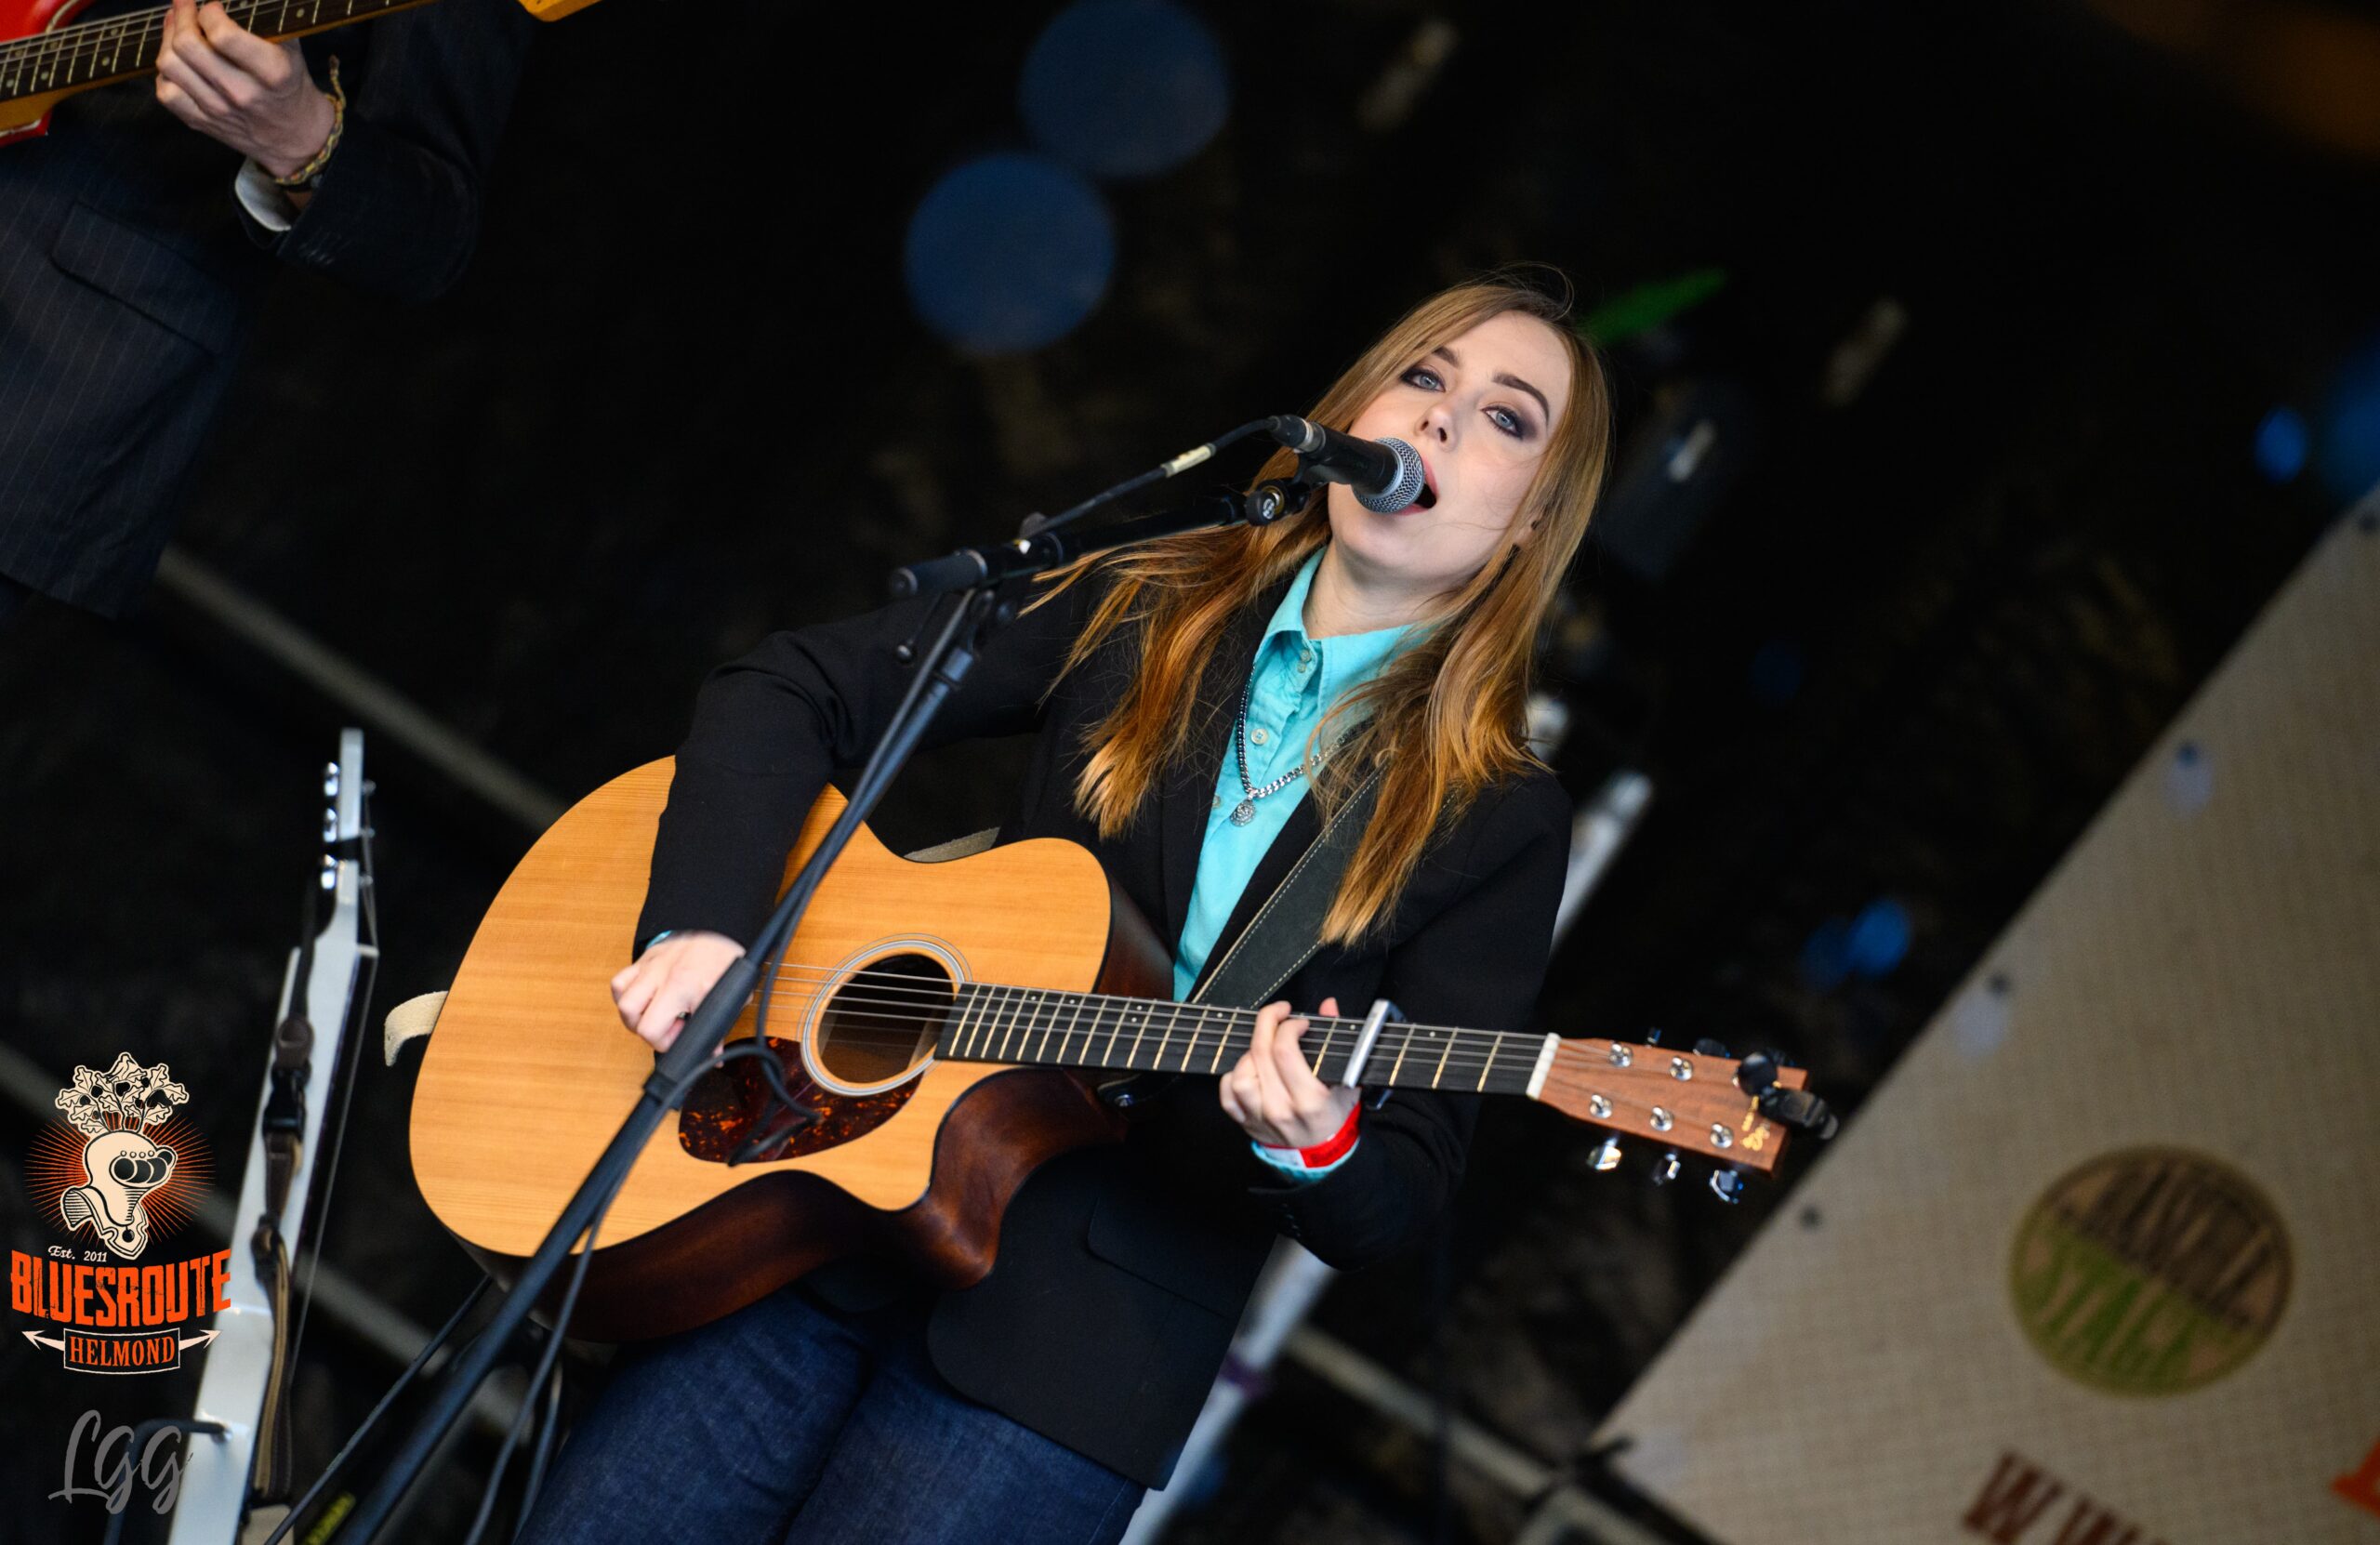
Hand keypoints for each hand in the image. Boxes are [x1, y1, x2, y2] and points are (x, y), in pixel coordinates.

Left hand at [154, 0, 335, 178]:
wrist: (296, 137)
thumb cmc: (290, 85)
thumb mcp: (292, 50)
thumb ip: (265, 21)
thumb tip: (227, 1)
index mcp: (272, 73)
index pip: (223, 35)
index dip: (210, 13)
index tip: (215, 8)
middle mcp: (243, 93)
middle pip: (187, 46)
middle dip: (182, 16)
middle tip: (186, 6)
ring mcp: (219, 110)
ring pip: (170, 65)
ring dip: (168, 38)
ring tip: (176, 26)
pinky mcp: (203, 122)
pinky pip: (166, 93)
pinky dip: (165, 73)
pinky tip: (177, 61)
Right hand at [611, 931, 747, 1050]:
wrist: (721, 926)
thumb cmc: (727, 960)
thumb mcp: (733, 997)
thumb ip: (719, 1028)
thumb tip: (712, 1056)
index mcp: (687, 985)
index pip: (654, 1029)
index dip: (667, 1043)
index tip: (682, 1035)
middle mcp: (664, 975)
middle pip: (633, 1017)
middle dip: (650, 1033)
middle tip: (671, 1027)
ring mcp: (651, 966)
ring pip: (623, 1001)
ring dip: (635, 1017)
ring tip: (657, 1015)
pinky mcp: (644, 959)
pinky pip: (620, 983)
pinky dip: (627, 996)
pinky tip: (646, 1000)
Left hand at [1219, 997, 1359, 1148]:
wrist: (1322, 1154)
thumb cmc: (1334, 1115)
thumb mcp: (1347, 1080)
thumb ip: (1337, 1040)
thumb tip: (1328, 1006)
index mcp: (1310, 1101)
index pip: (1285, 1051)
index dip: (1288, 1025)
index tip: (1298, 1021)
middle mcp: (1282, 1110)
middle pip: (1261, 1055)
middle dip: (1267, 1024)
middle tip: (1277, 1015)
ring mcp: (1261, 1119)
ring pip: (1240, 1077)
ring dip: (1250, 1054)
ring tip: (1265, 1048)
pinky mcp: (1247, 1124)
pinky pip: (1227, 1097)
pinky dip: (1232, 1078)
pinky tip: (1248, 1069)